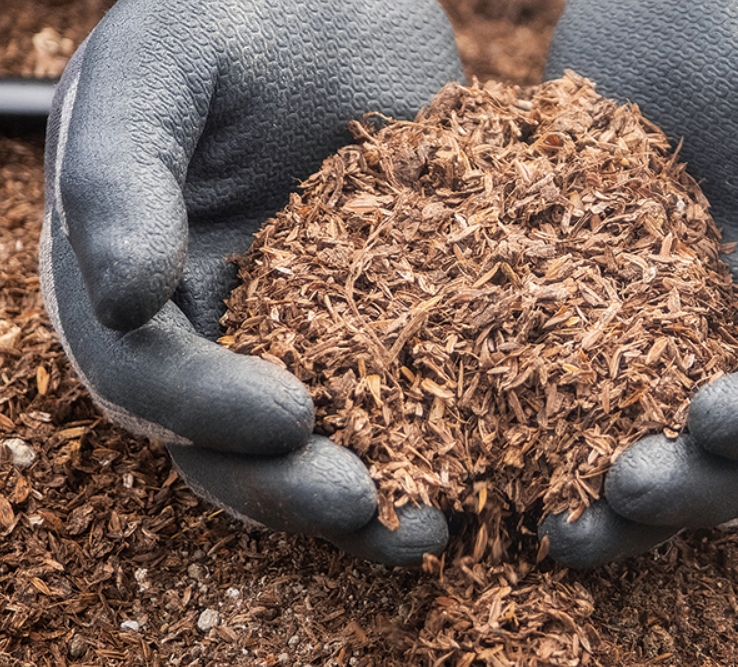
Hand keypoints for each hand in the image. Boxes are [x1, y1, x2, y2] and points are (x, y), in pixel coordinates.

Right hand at [40, 0, 463, 565]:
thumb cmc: (231, 13)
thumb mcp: (158, 66)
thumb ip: (118, 170)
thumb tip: (124, 296)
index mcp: (139, 285)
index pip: (148, 378)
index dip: (205, 410)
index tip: (286, 414)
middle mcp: (219, 330)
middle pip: (228, 444)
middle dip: (289, 486)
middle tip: (365, 507)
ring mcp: (307, 335)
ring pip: (318, 443)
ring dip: (368, 494)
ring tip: (433, 527)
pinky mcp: (389, 325)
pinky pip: (405, 398)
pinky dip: (438, 441)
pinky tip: (491, 462)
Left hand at [539, 0, 737, 567]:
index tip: (709, 417)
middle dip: (700, 485)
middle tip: (620, 490)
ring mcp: (696, 328)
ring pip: (680, 448)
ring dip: (628, 499)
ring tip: (557, 524)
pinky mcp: (616, 316)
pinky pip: (597, 396)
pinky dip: (560, 439)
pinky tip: (505, 458)